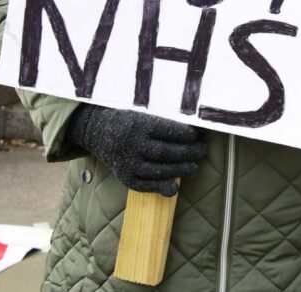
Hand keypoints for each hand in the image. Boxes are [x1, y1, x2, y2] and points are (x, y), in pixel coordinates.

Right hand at [66, 105, 205, 195]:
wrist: (98, 131)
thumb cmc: (131, 121)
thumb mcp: (144, 113)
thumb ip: (165, 121)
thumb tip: (196, 129)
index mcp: (139, 124)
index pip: (169, 131)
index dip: (188, 135)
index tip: (200, 135)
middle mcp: (132, 144)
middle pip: (166, 152)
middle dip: (188, 153)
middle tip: (202, 151)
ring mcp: (127, 162)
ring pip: (158, 170)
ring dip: (180, 171)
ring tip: (194, 168)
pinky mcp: (124, 177)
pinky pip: (144, 185)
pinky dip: (160, 188)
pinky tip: (174, 187)